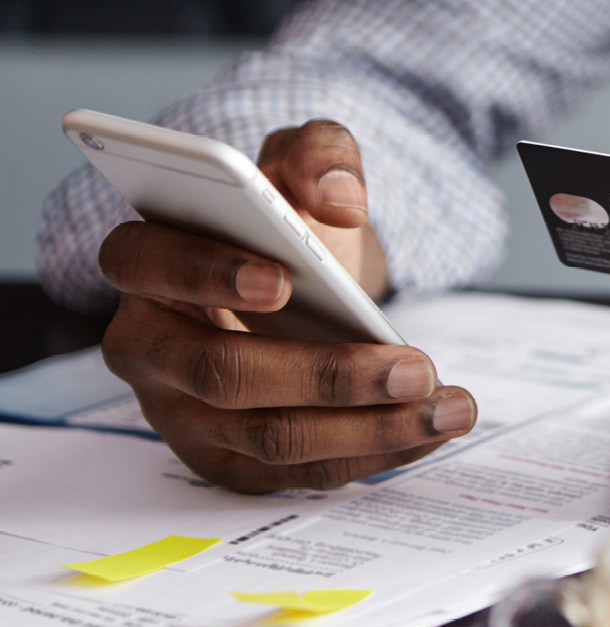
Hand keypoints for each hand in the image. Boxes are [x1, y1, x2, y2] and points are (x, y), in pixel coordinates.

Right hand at [97, 119, 476, 491]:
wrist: (304, 282)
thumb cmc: (286, 225)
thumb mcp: (304, 166)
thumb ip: (320, 155)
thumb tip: (339, 198)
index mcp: (146, 261)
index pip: (147, 264)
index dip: (206, 273)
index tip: (283, 279)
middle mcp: (150, 348)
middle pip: (222, 375)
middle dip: (326, 376)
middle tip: (414, 367)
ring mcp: (185, 415)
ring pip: (270, 437)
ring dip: (370, 427)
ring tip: (448, 405)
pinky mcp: (230, 461)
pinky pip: (302, 471)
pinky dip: (375, 453)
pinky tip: (430, 427)